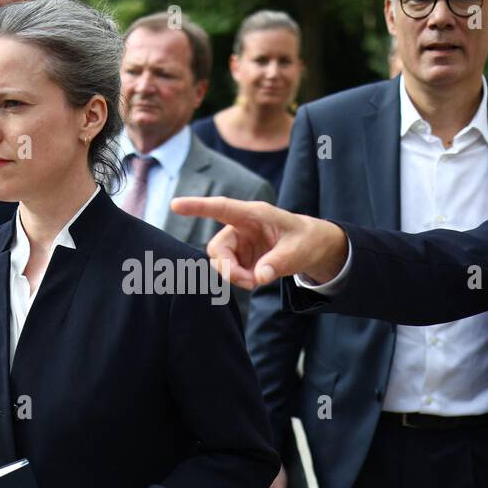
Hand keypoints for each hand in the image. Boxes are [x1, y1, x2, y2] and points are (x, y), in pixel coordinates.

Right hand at [169, 196, 348, 289]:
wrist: (311, 247)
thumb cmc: (306, 240)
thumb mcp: (298, 251)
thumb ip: (279, 263)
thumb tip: (259, 277)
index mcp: (253, 215)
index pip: (222, 208)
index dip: (198, 206)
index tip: (175, 205)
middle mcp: (240, 227)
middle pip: (217, 248)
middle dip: (228, 268)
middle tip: (249, 282)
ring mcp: (238, 244)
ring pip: (220, 262)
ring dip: (234, 276)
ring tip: (258, 281)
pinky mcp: (239, 258)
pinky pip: (228, 271)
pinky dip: (240, 280)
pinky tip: (258, 279)